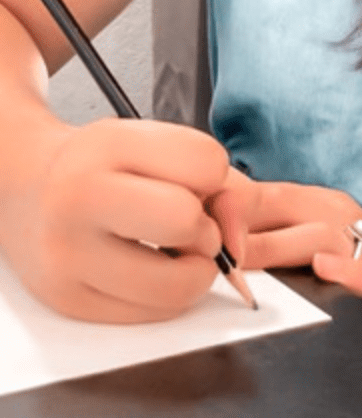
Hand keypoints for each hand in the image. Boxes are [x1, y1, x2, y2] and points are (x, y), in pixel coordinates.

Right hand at [1, 116, 231, 322]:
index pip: (206, 163)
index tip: (196, 181)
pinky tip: (149, 270)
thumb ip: (217, 180)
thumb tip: (238, 244)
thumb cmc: (104, 165)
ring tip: (174, 251)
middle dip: (206, 227)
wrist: (25, 188)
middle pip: (187, 221)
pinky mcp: (70, 299)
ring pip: (176, 284)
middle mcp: (81, 196)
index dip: (215, 177)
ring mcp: (70, 253)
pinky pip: (154, 313)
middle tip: (190, 224)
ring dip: (195, 271)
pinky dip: (169, 295)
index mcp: (109, 144)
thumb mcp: (154, 144)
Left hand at [210, 172, 361, 314]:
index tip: (186, 219)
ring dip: (271, 249)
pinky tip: (323, 269)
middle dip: (234, 222)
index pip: (260, 191)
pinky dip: (344, 271)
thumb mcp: (314, 238)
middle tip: (198, 245)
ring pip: (313, 237)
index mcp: (317, 203)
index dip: (220, 203)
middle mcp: (338, 216)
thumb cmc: (358, 270)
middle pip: (279, 206)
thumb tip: (207, 231)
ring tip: (236, 262)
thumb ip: (270, 231)